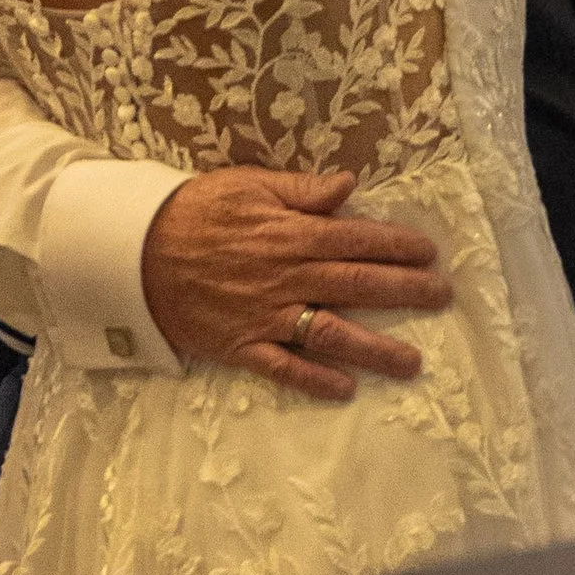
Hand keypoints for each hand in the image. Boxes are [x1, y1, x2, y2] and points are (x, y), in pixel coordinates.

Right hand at [140, 167, 454, 404]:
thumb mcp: (247, 185)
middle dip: (405, 291)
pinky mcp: (241, 345)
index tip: (429, 252)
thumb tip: (349, 185)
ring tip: (412, 363)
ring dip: (375, 349)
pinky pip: (284, 368)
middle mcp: (286, 276)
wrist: (133, 252)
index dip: (397, 245)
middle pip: (357, 284)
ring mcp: (265, 315)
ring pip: (331, 333)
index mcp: (290, 233)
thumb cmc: (193, 211)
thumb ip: (302, 189)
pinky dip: (315, 380)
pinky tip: (347, 389)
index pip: (357, 238)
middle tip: (441, 297)